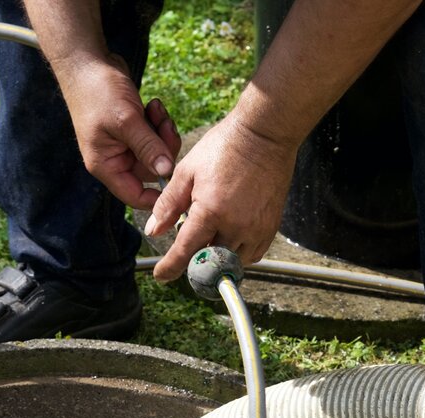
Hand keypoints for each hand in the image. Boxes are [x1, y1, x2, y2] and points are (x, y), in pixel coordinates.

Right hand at [59, 56, 180, 208]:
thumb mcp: (126, 120)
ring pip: (156, 152)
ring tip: (157, 109)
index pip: (134, 196)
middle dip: (163, 149)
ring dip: (162, 132)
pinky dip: (158, 122)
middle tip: (165, 124)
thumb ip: (148, 147)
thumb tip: (167, 172)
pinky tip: (154, 105)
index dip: (157, 197)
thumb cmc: (98, 91)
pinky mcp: (132, 130)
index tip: (177, 183)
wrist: (87, 61)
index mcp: (106, 165)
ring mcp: (124, 144)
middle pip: (151, 171)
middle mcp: (115, 159)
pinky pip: (154, 136)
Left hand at [144, 114, 296, 281]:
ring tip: (210, 240)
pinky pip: (253, 255)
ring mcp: (256, 228)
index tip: (161, 275)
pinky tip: (229, 239)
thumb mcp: (187, 171)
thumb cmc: (224, 147)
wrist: (264, 135)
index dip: (170, 267)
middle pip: (210, 261)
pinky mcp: (271, 227)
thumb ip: (168, 204)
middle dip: (195, 261)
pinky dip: (238, 254)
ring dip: (218, 258)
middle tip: (187, 252)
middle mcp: (236, 225)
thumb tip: (153, 231)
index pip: (185, 251)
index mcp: (210, 211)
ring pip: (232, 262)